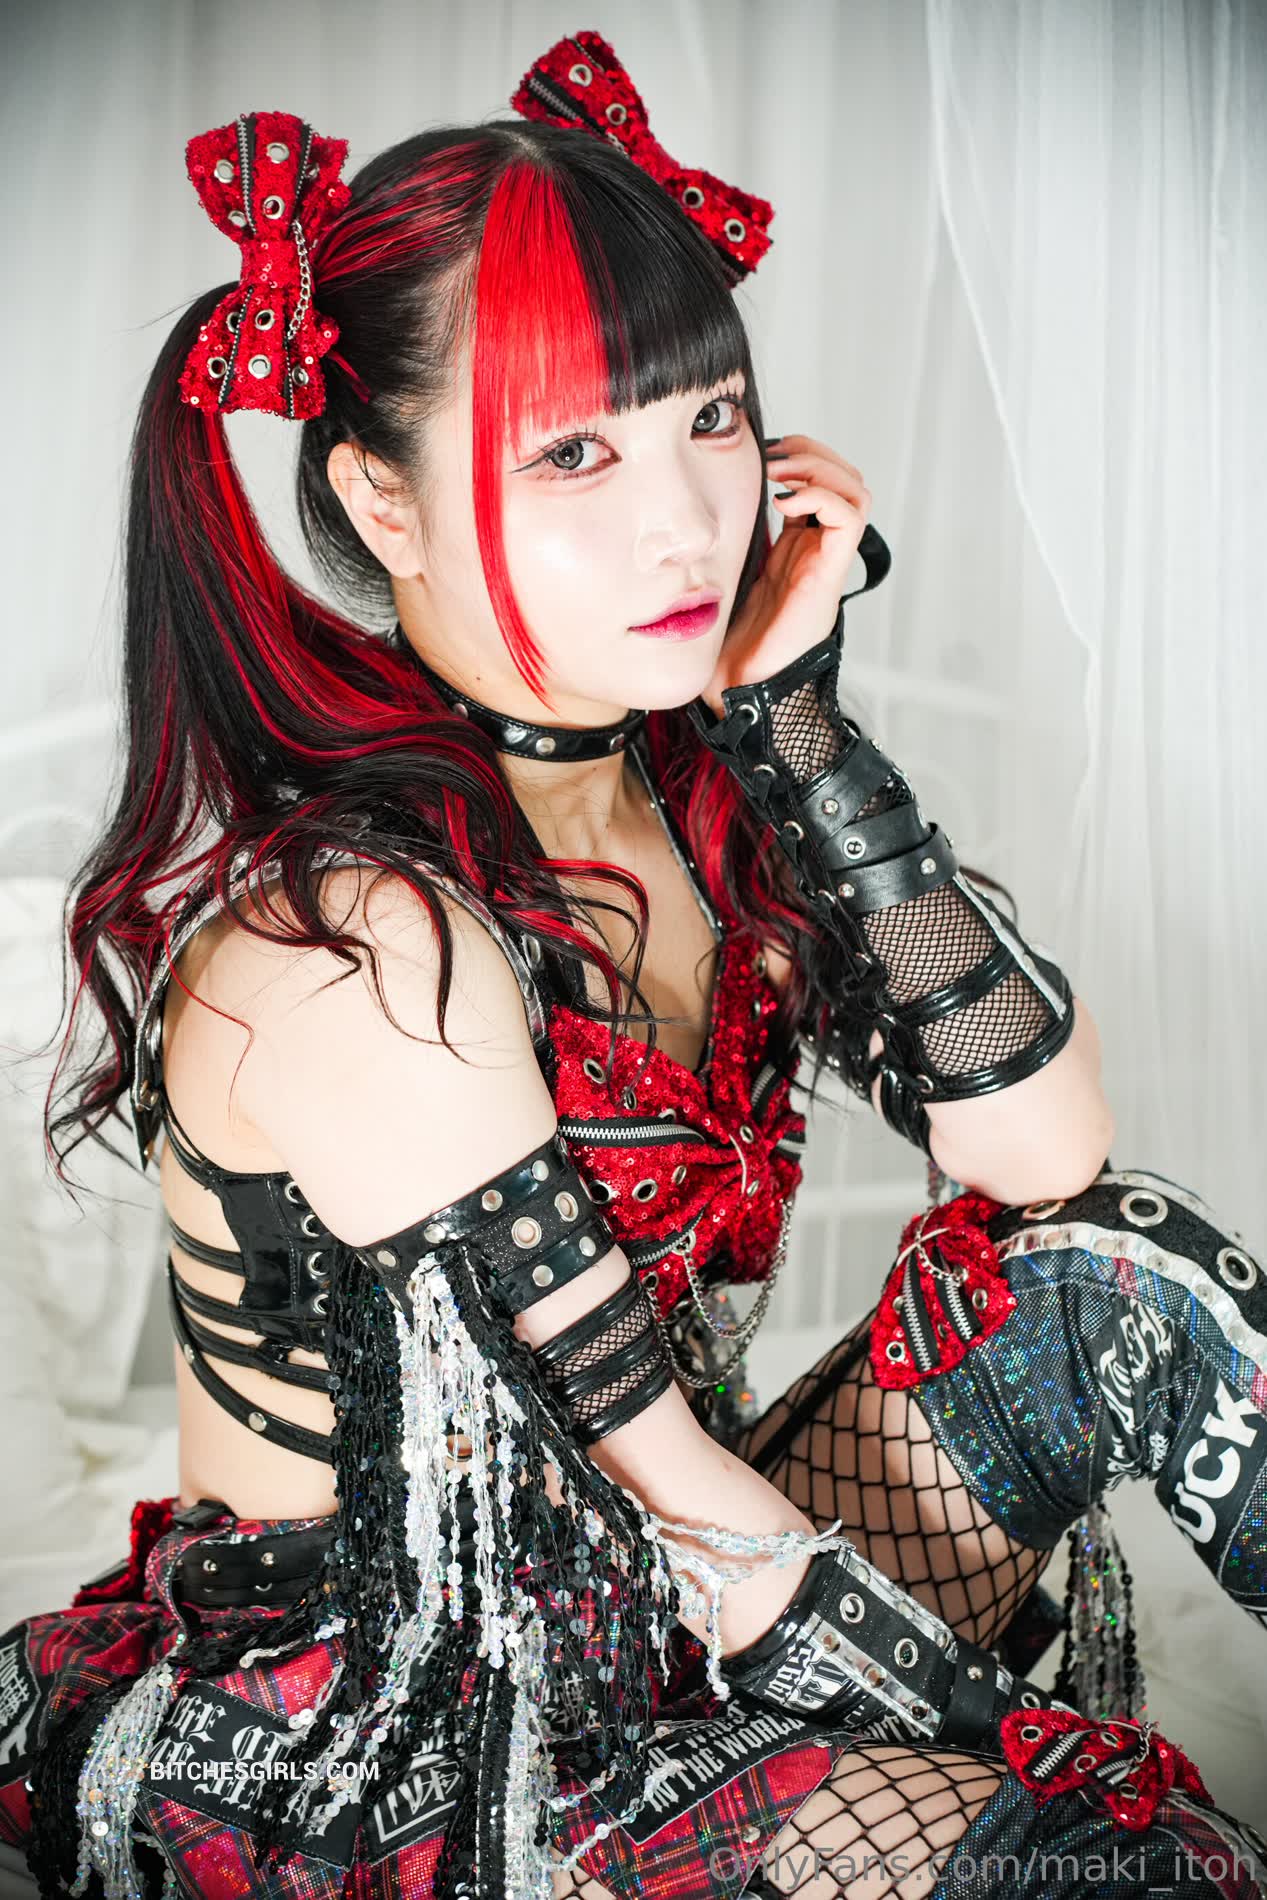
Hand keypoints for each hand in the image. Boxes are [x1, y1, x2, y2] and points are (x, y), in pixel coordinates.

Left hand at [700, 434, 870, 715]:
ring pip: (855, 489)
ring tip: (780, 474)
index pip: (817, 485)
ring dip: (819, 468)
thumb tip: (696, 516)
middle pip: (844, 479)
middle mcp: (816, 552)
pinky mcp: (828, 575)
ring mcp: (826, 563)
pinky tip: (785, 502)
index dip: (796, 458)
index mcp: (794, 550)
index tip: (759, 457)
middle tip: (773, 458)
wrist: (740, 691)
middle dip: (811, 454)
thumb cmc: (727, 647)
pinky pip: (848, 516)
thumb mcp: (720, 579)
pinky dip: (821, 495)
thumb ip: (722, 546)